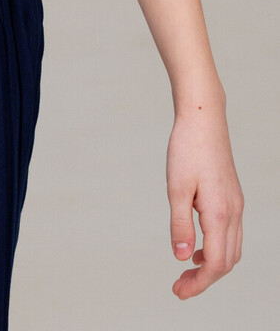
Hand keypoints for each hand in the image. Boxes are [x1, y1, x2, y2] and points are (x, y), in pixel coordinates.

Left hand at [166, 107, 243, 297]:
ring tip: (187, 271)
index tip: (178, 292)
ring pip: (232, 250)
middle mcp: (234, 213)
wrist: (203, 118)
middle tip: (179, 287)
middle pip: (226, 262)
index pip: (215, 264)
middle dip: (205, 280)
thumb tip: (182, 258)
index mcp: (220, 213)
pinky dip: (217, 248)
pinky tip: (197, 246)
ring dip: (213, 266)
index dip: (198, 284)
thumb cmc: (186, 149)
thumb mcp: (176, 187)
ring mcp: (236, 204)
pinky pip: (231, 234)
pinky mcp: (232, 197)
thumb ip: (180, 224)